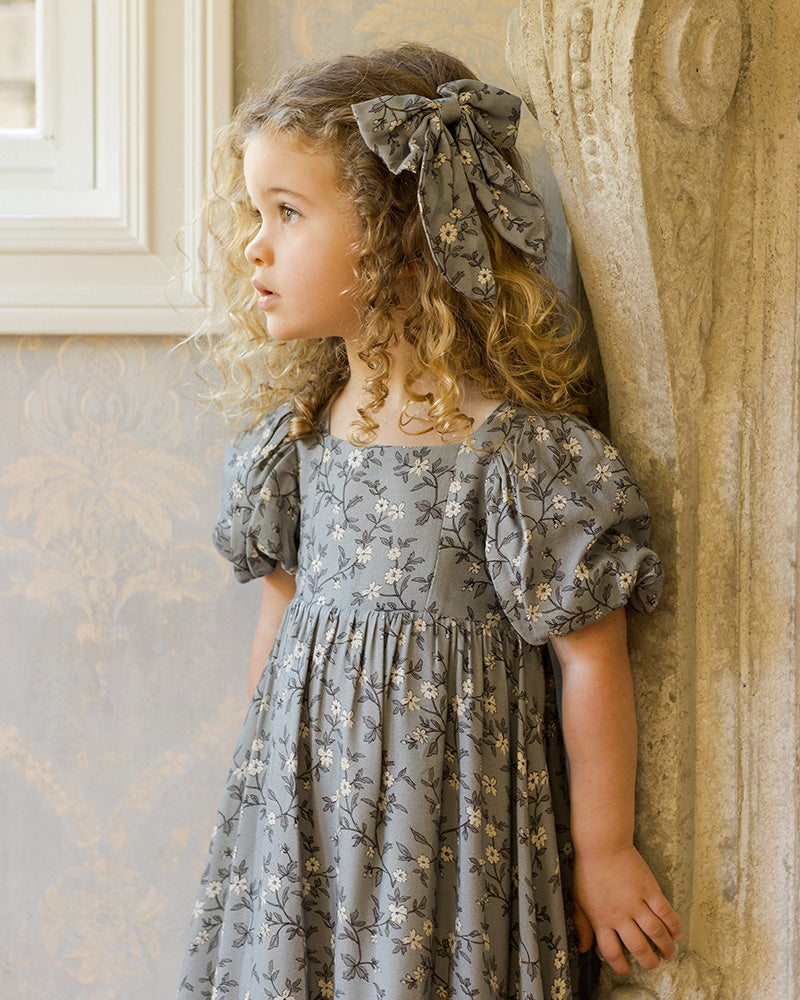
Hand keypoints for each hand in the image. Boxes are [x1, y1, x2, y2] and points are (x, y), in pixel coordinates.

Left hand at [572, 844, 681, 974]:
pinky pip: (666, 912)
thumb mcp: (578, 900)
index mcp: (601, 919)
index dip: (621, 967)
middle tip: (653, 963)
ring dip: (665, 947)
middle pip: (638, 948)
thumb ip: (581, 926)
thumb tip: (583, 948)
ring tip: (668, 953)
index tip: (628, 970)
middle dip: (649, 961)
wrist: (602, 845)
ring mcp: (636, 902)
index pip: (612, 953)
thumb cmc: (588, 871)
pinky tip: (676, 933)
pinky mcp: (650, 889)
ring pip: (656, 933)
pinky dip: (673, 926)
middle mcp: (620, 915)